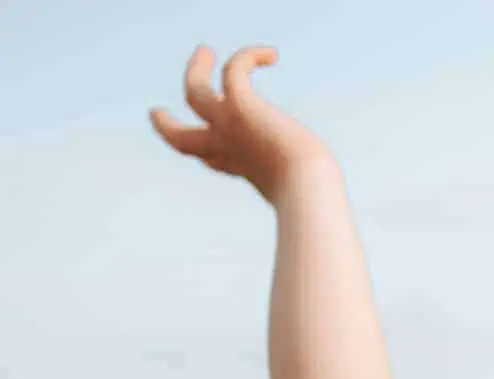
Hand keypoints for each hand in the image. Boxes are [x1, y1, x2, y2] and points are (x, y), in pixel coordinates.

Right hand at [151, 45, 333, 202]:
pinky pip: (233, 69)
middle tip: (156, 112)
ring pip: (193, 91)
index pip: (212, 160)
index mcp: (240, 169)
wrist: (305, 188)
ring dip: (195, 68)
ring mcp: (228, 124)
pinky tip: (272, 55)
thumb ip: (308, 191)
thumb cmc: (312, 197)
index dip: (206, 156)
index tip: (206, 159)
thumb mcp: (307, 194)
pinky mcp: (240, 105)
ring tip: (205, 51)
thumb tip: (326, 201)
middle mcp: (227, 147)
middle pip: (181, 137)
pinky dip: (249, 56)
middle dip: (166, 125)